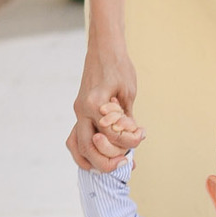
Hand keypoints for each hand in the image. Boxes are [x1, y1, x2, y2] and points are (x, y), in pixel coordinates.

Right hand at [68, 44, 137, 170]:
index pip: (110, 133)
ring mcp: (78, 111)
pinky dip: (83, 151)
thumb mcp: (128, 92)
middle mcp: (82, 109)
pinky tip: (95, 159)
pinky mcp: (79, 111)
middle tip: (124, 164)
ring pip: (77, 145)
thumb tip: (134, 140)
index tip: (140, 137)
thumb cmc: (119, 67)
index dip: (127, 140)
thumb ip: (127, 118)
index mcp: (96, 103)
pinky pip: (75, 137)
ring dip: (91, 160)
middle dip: (106, 162)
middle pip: (89, 146)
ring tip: (109, 167)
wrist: (103, 49)